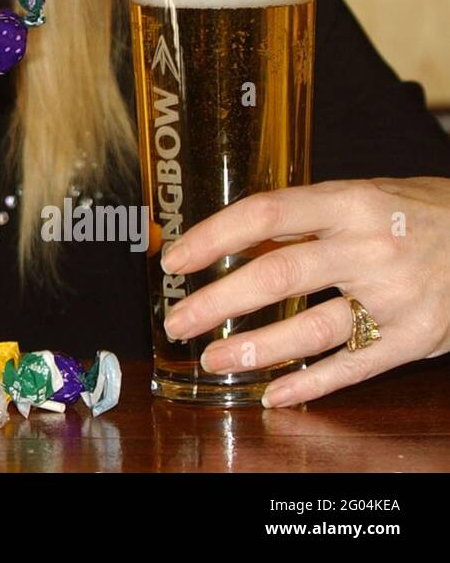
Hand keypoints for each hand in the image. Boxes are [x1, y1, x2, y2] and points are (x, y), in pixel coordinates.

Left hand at [160, 176, 449, 406]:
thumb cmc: (416, 215)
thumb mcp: (360, 199)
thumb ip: (303, 220)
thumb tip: (231, 241)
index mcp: (349, 203)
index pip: (266, 214)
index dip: (214, 237)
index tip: (175, 259)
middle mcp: (370, 247)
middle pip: (278, 275)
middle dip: (217, 302)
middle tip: (177, 321)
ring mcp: (395, 296)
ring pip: (312, 329)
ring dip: (255, 349)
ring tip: (214, 360)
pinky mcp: (416, 337)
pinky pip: (353, 367)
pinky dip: (311, 384)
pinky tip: (275, 393)